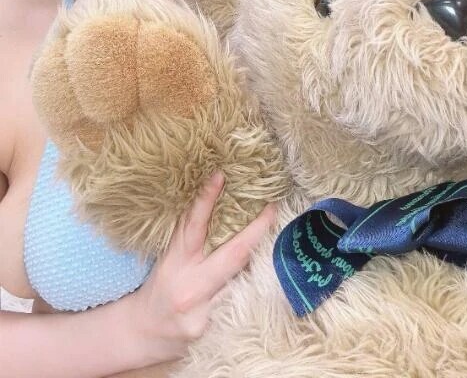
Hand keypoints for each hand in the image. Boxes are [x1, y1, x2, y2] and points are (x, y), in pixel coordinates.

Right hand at [126, 171, 277, 364]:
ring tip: (282, 242)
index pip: (192, 226)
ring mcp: (202, 313)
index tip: (221, 175)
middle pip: (232, 255)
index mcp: (175, 262)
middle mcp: (189, 287)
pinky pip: (242, 307)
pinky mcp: (212, 333)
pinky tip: (271, 282)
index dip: (206, 200)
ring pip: (243, 282)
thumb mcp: (169, 258)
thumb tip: (217, 199)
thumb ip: (190, 236)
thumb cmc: (160, 288)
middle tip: (273, 208)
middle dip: (256, 231)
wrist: (143, 333)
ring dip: (263, 263)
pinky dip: (256, 292)